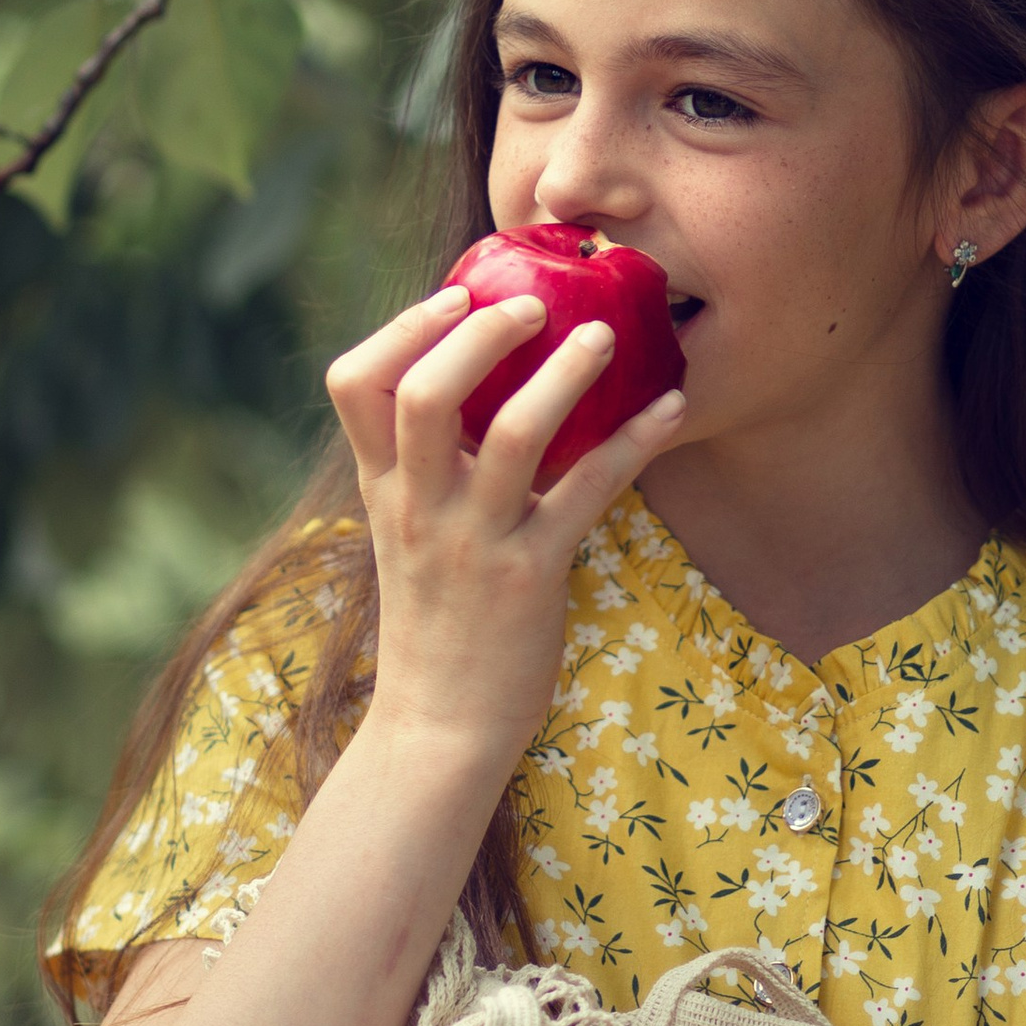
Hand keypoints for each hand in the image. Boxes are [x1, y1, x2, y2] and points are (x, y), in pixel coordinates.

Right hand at [326, 284, 683, 778]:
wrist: (439, 728)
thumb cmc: (434, 620)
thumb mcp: (404, 533)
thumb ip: (421, 464)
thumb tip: (467, 380)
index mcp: (382, 488)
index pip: (353, 384)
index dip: (400, 329)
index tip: (454, 297)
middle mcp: (419, 507)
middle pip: (425, 393)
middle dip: (480, 333)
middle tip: (534, 305)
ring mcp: (473, 542)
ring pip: (513, 435)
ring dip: (565, 374)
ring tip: (606, 336)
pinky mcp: (530, 576)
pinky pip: (588, 493)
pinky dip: (636, 442)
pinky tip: (672, 409)